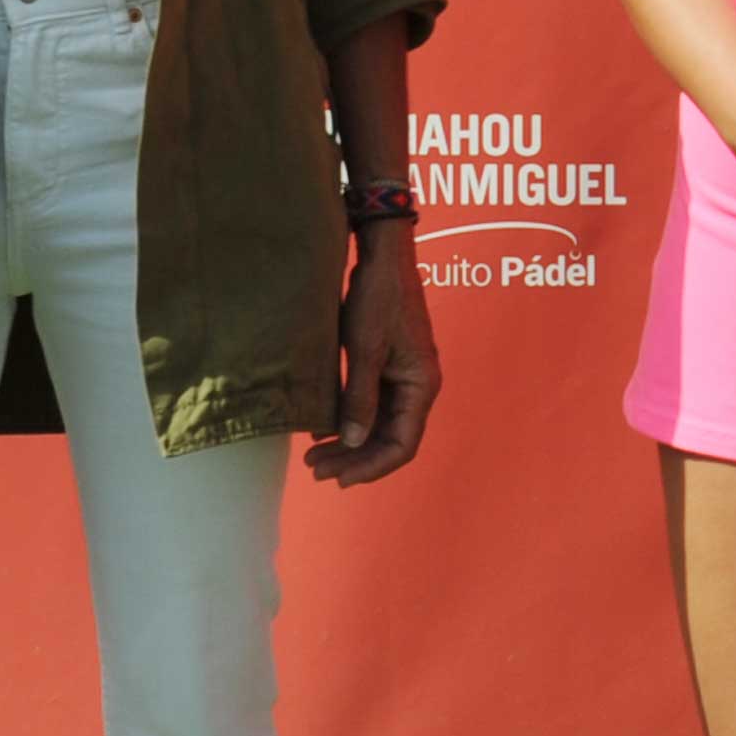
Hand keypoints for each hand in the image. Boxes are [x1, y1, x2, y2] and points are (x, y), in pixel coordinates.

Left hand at [309, 226, 438, 486]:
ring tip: (314, 457)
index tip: (339, 479)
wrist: (382, 257)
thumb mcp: (365, 350)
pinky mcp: (386, 367)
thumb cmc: (378, 299)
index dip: (371, 467)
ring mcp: (401, 377)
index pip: (403, 444)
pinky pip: (370, 405)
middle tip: (315, 470)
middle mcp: (416, 387)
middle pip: (389, 439)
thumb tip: (353, 442)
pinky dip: (348, 420)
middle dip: (354, 459)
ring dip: (349, 443)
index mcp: (421, 386)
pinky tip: (322, 430)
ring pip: (378, 425)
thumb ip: (360, 399)